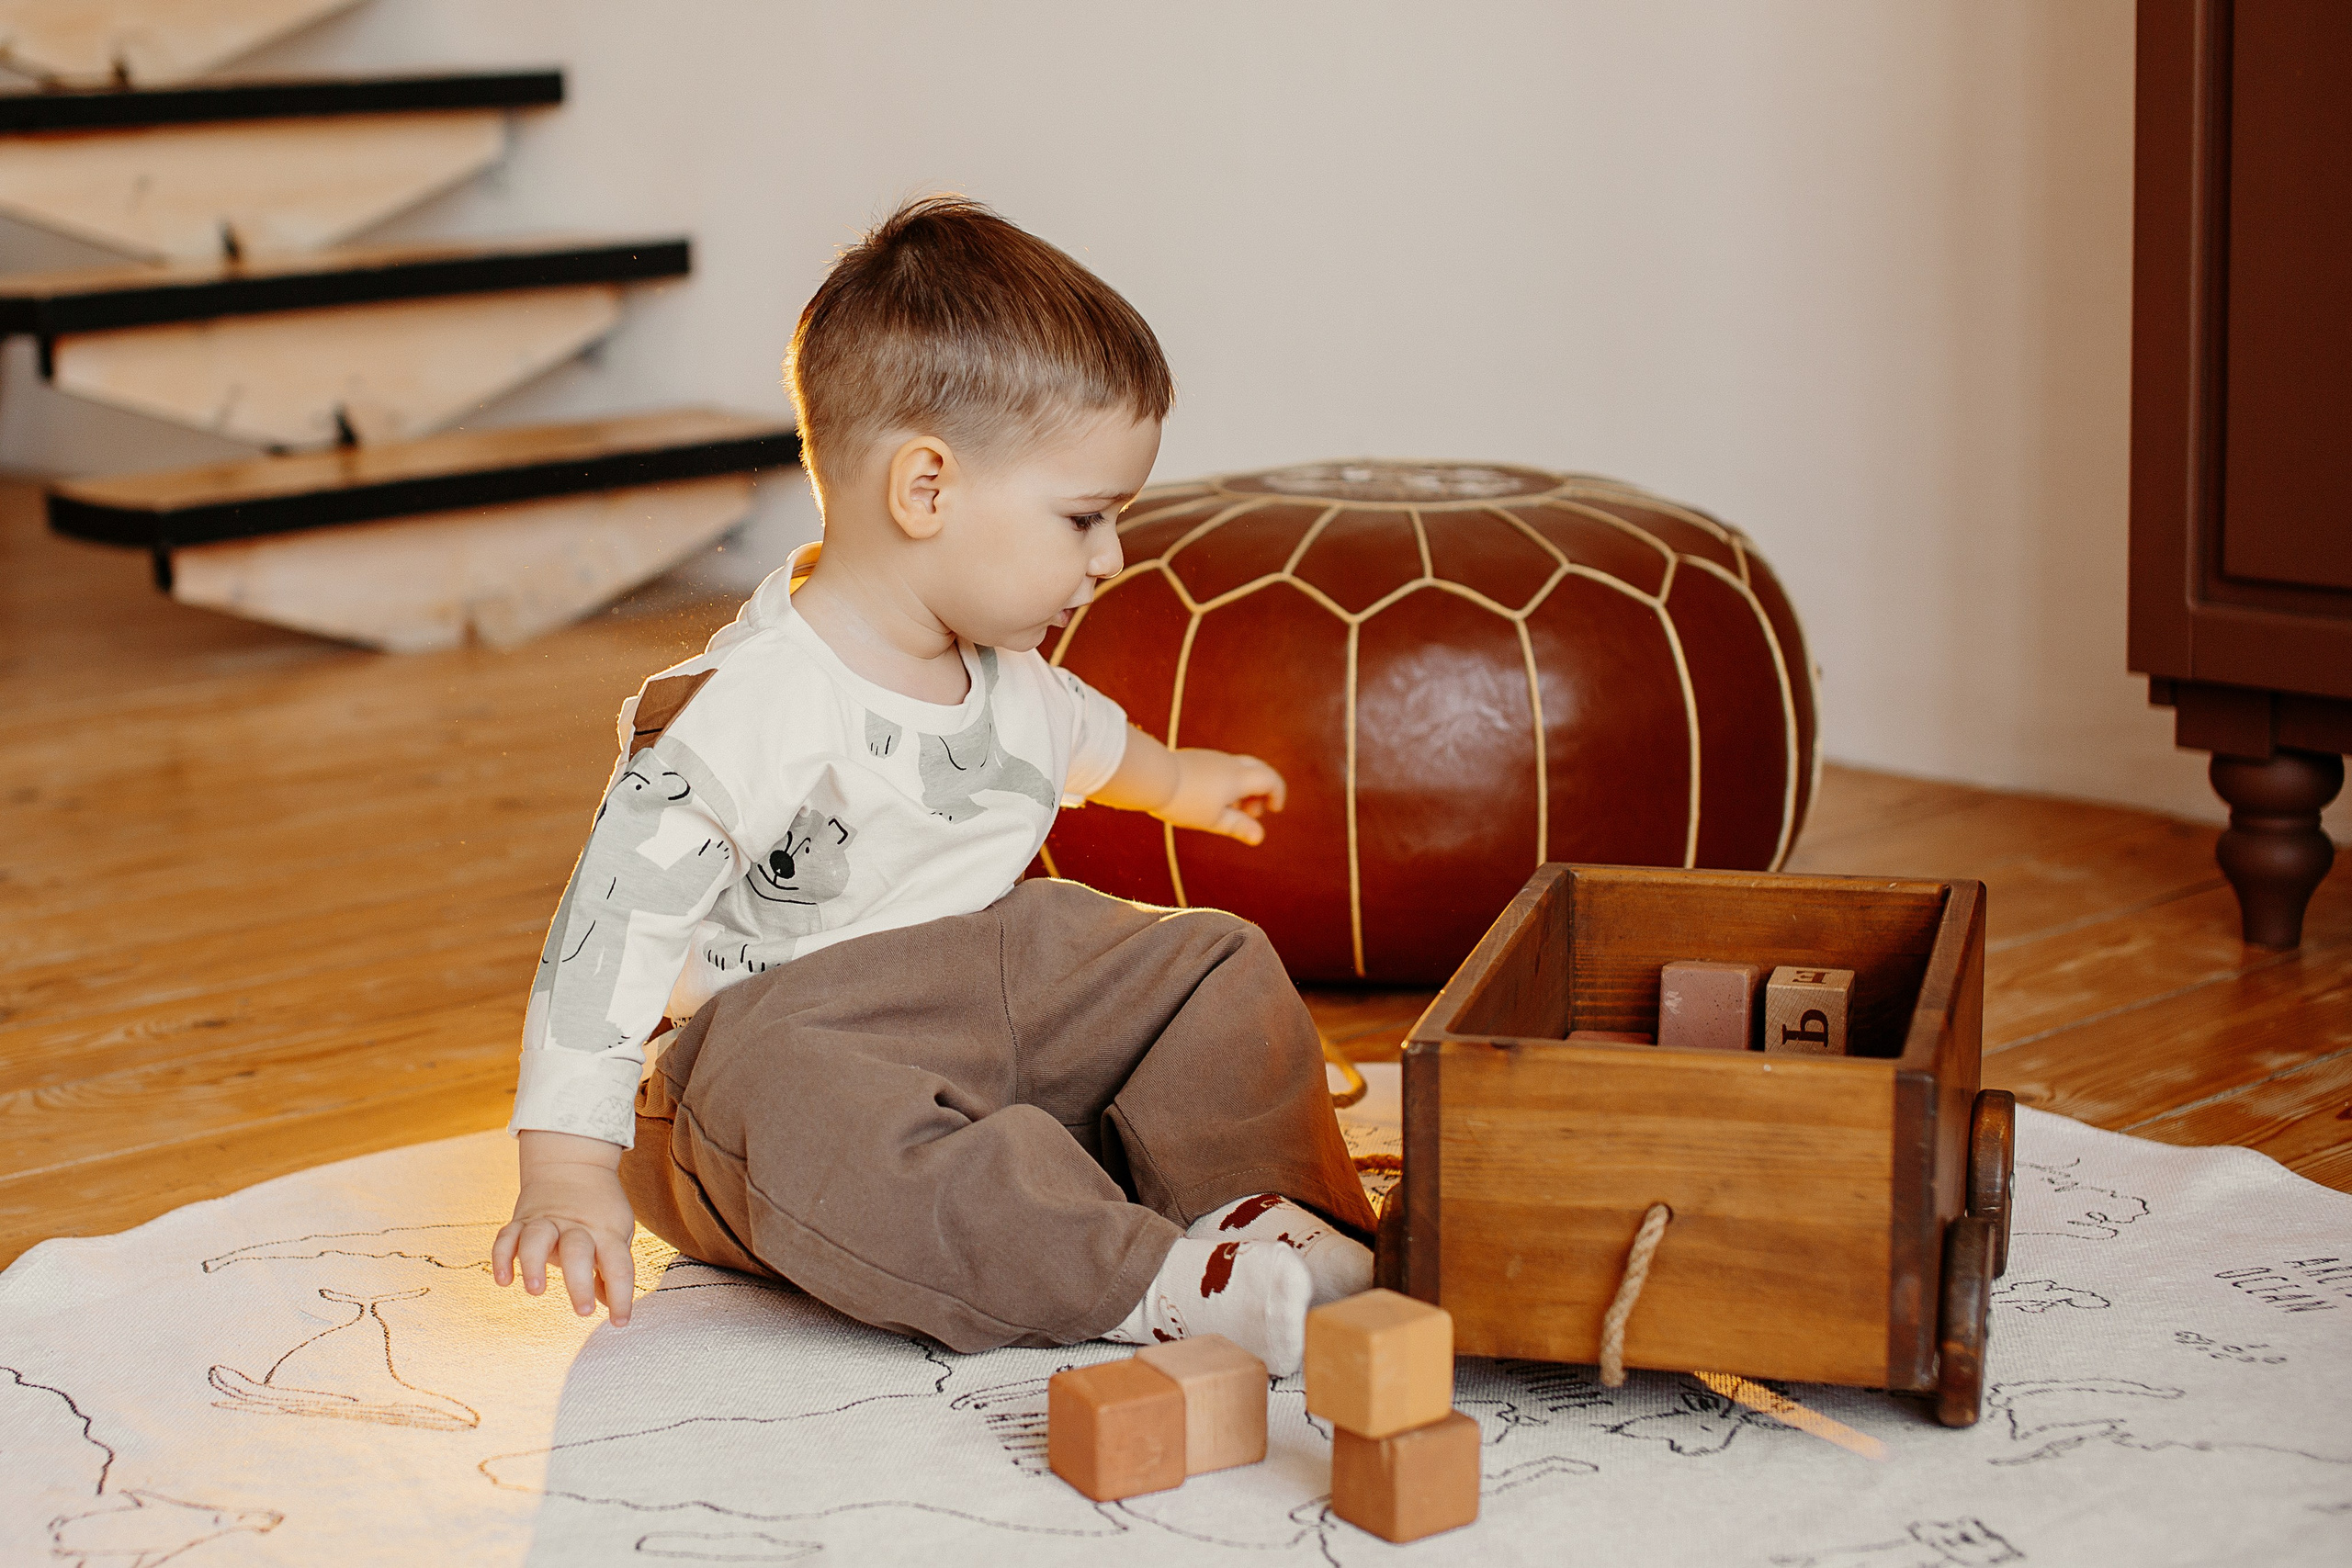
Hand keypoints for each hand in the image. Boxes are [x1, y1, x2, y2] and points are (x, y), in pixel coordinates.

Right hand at [492, 1130, 638, 1324]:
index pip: (618, 1264)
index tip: (620, 1322)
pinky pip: (507, 1236)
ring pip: (537, 1238)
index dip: (621, 1295)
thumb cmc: (600, 1209)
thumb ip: (611, 1268)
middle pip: (578, 1251)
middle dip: (580, 1282)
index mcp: (606, 1231)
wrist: (573, 1163)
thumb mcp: (617, 1233)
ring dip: (535, 1265)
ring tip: (537, 1291)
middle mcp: (576, 1226)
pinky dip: (502, 1257)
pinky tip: (504, 1280)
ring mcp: (547, 1221)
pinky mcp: (522, 1220)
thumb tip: (609, 1304)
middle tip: (583, 1310)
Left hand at [1153, 748, 1286, 844]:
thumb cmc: (1184, 801)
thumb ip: (1239, 826)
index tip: (1274, 810)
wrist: (1152, 776)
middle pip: (1258, 769)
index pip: (1271, 779)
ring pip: (1239, 768)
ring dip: (1244, 788)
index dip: (1278, 794)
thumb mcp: (1213, 820)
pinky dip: (1228, 783)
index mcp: (1239, 777)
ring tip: (1230, 810)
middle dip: (1262, 790)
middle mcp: (1229, 763)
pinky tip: (1211, 799)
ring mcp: (1212, 758)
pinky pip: (1222, 767)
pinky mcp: (1197, 758)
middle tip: (1254, 812)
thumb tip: (1260, 837)